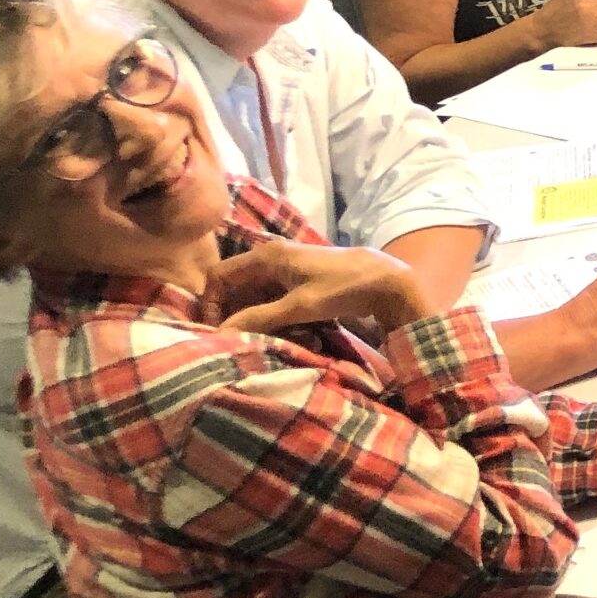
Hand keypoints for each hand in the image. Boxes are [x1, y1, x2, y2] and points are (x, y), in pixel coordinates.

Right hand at [206, 240, 429, 343]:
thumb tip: (222, 332)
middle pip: (235, 287)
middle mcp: (272, 258)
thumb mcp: (299, 306)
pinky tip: (285, 332)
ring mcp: (286, 270)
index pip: (219, 276)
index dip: (211, 303)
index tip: (217, 330)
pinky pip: (273, 299)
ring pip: (254, 296)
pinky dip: (272, 316)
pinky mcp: (299, 281)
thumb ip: (260, 318)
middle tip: (239, 340)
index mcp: (266, 257)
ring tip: (263, 339)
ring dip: (255, 318)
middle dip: (234, 314)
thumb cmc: (342, 288)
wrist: (385, 280)